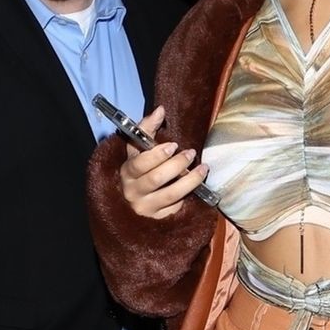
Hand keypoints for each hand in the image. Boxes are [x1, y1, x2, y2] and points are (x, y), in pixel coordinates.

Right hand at [119, 104, 210, 220]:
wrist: (130, 202)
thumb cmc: (137, 170)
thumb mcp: (137, 150)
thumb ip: (146, 129)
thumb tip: (160, 110)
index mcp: (127, 172)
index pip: (139, 164)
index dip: (157, 155)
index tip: (173, 145)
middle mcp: (132, 191)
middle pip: (156, 179)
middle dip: (177, 165)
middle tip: (190, 153)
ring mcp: (145, 207)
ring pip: (170, 195)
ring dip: (190, 181)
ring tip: (203, 169)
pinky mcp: (157, 219)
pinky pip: (175, 207)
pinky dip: (186, 196)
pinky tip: (195, 186)